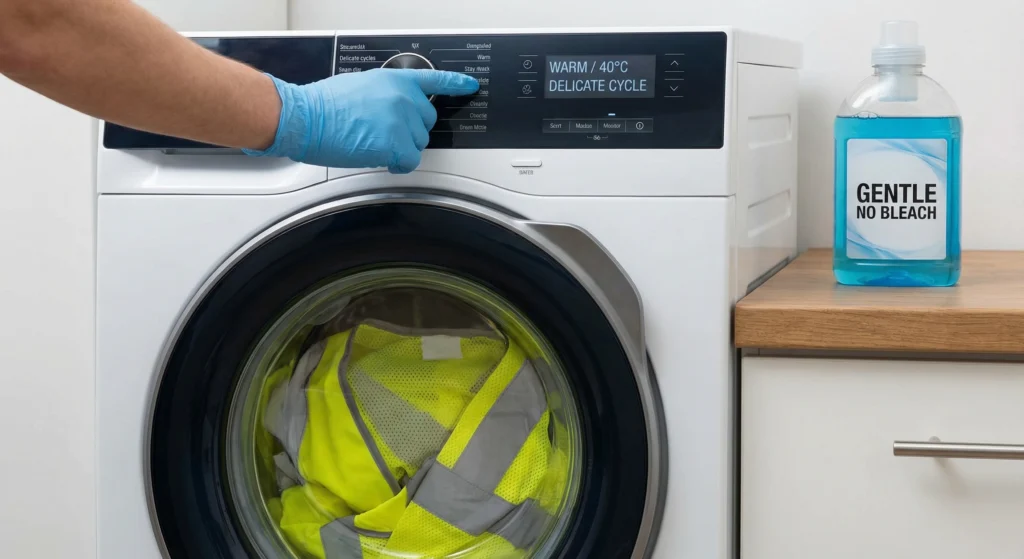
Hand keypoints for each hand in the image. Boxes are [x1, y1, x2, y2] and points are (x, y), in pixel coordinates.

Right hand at [245, 68, 478, 172]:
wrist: (306, 117)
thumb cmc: (323, 105)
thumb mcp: (361, 85)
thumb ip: (385, 94)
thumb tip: (393, 108)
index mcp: (395, 80)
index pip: (434, 80)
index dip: (455, 84)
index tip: (469, 86)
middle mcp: (403, 98)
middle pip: (426, 122)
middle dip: (410, 131)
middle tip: (384, 134)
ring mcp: (401, 120)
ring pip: (417, 144)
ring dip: (400, 149)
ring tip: (374, 143)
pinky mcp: (395, 143)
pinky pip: (409, 162)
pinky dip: (397, 164)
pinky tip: (380, 158)